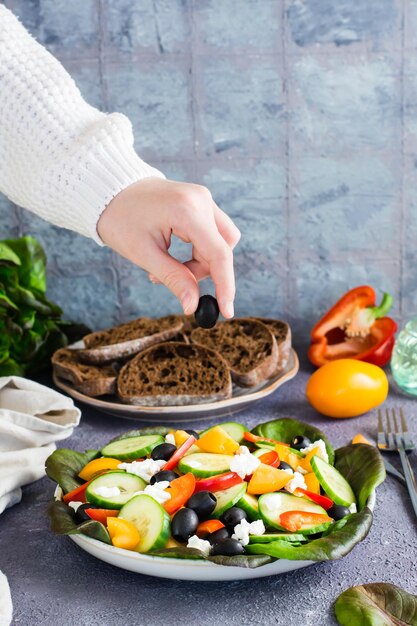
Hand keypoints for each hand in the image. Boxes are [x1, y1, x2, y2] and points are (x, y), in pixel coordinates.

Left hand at [97, 178, 240, 317]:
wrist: (110, 190)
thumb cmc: (121, 219)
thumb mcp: (145, 254)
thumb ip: (173, 279)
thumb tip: (193, 306)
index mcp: (188, 211)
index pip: (219, 254)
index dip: (226, 286)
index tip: (227, 312)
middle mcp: (202, 200)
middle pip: (223, 248)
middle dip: (204, 271)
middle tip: (175, 281)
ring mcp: (203, 199)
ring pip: (221, 241)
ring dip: (202, 261)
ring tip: (168, 266)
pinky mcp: (200, 202)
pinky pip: (212, 232)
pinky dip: (199, 249)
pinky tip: (173, 253)